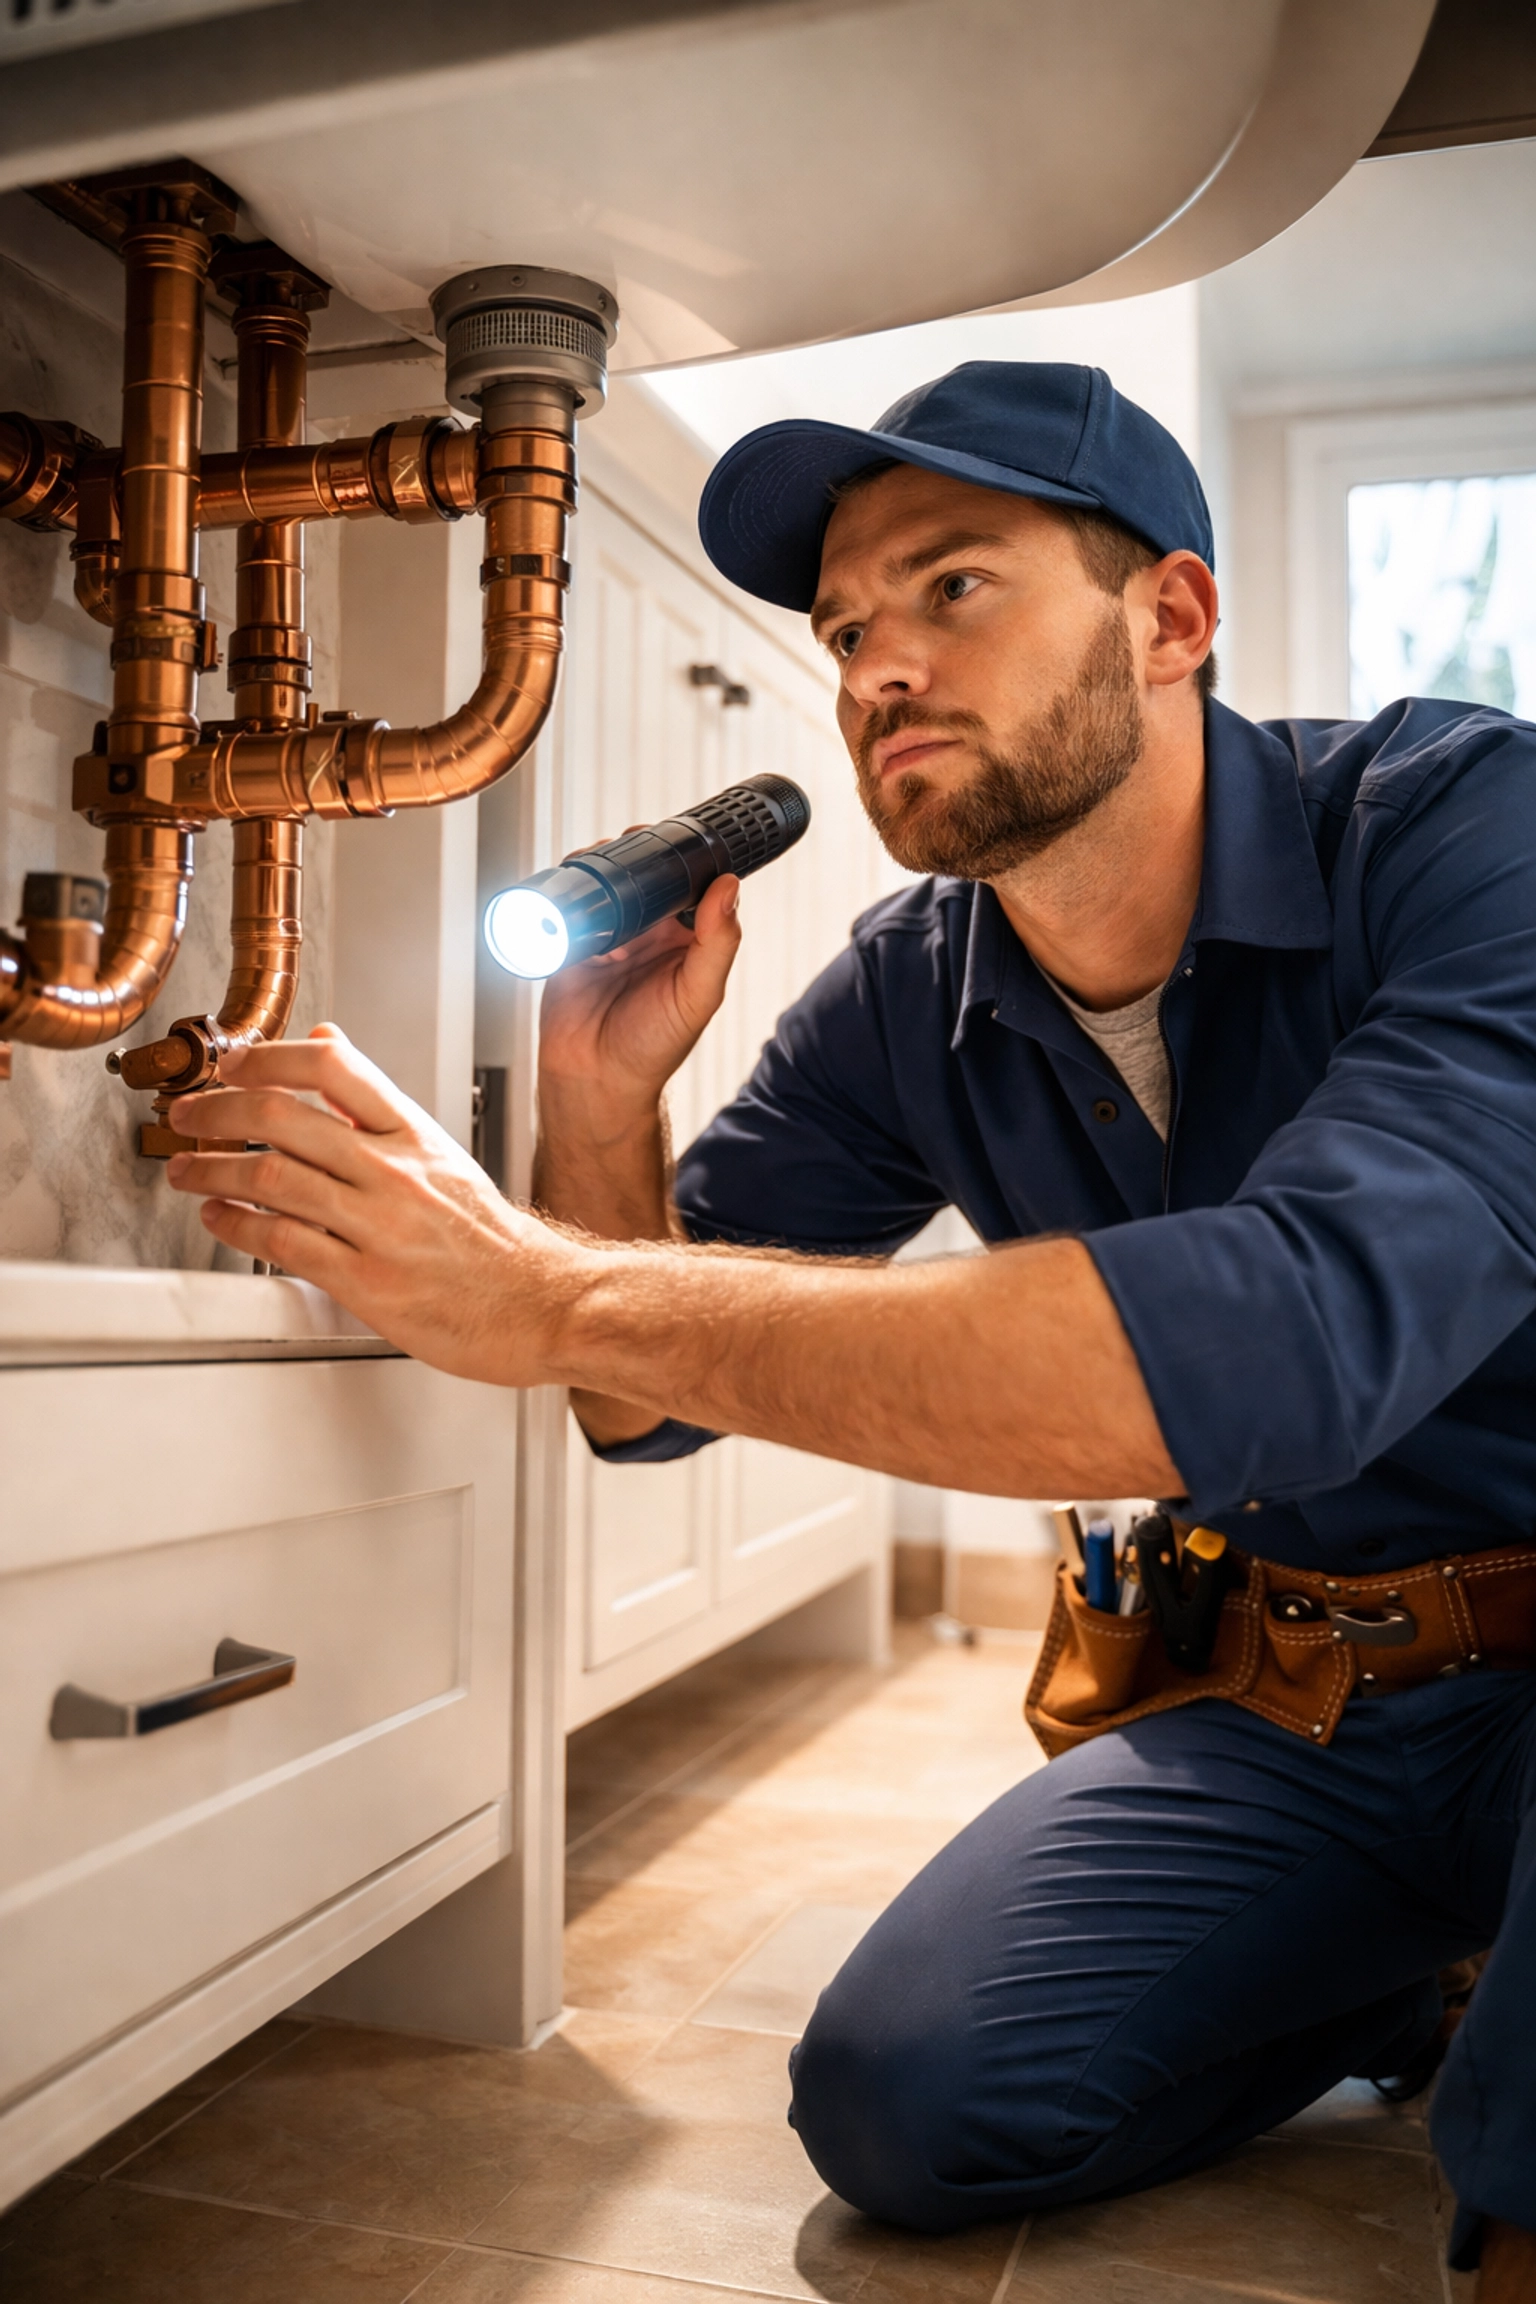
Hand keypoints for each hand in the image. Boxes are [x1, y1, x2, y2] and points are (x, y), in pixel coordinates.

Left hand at [164, 1023, 583, 1385]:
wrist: (539, 1302)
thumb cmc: (489, 1238)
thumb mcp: (439, 1151)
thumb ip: (374, 1103)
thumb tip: (327, 1042)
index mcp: (413, 1133)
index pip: (331, 1068)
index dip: (267, 1058)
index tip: (232, 1063)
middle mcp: (394, 1172)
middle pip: (283, 1118)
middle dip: (216, 1112)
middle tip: (188, 1115)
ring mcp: (379, 1226)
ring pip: (272, 1178)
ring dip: (210, 1170)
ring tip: (186, 1169)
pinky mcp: (366, 1282)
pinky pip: (284, 1243)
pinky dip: (238, 1226)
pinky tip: (220, 1218)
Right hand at [537, 867, 740, 1127]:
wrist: (595, 1082)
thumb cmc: (652, 1051)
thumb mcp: (697, 996)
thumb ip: (718, 943)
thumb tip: (729, 888)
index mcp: (688, 942)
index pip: (694, 888)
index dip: (691, 862)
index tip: (686, 841)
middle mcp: (651, 936)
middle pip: (647, 879)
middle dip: (639, 857)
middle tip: (633, 846)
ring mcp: (611, 939)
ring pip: (608, 887)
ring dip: (602, 871)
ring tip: (600, 870)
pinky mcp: (574, 947)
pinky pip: (571, 910)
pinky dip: (570, 899)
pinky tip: (577, 906)